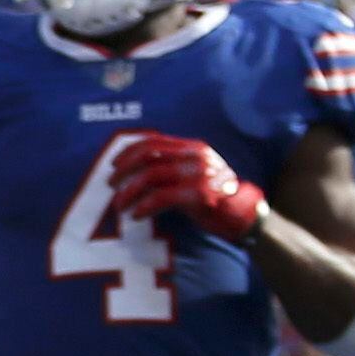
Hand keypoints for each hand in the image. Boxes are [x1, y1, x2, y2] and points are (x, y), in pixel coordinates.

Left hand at [113, 131, 263, 239]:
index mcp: (192, 147)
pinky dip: (143, 206)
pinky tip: (136, 215)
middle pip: (148, 156)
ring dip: (128, 192)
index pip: (153, 141)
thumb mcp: (195, 172)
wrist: (243, 213)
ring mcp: (198, 175)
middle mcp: (195, 157)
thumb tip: (135, 169)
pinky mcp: (199, 195)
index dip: (128, 152)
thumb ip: (172, 164)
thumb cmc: (213, 195)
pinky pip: (160, 197)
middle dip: (124, 170)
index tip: (113, 164)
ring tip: (119, 205)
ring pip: (150, 176)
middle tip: (111, 185)